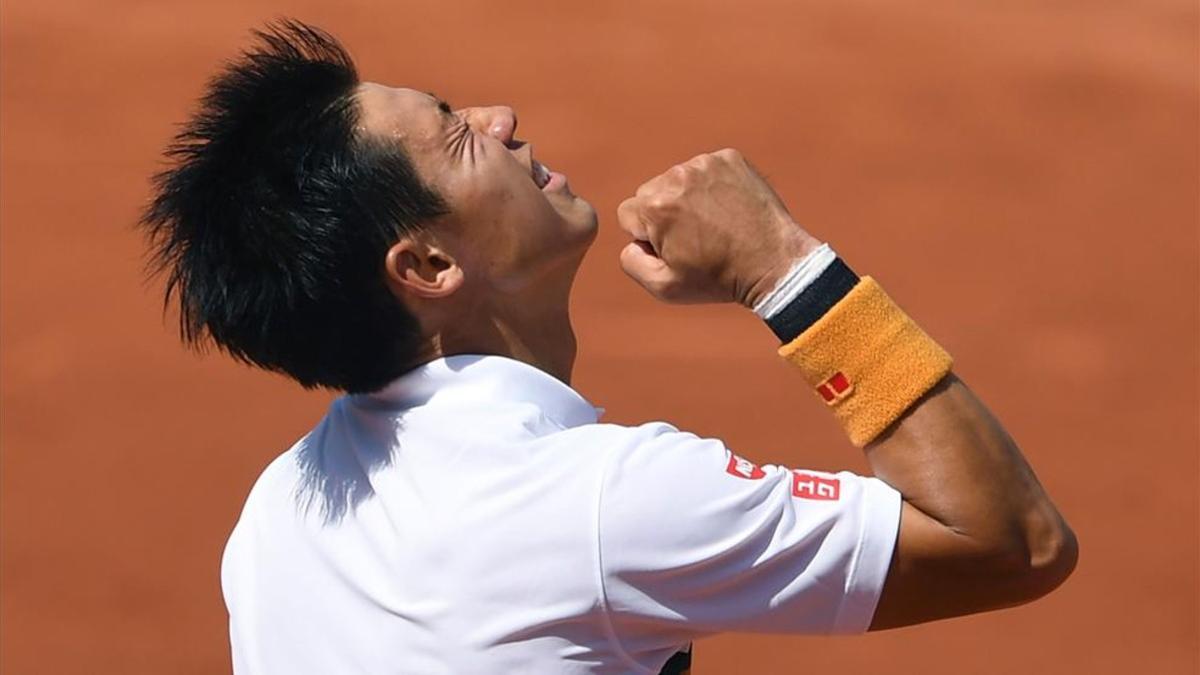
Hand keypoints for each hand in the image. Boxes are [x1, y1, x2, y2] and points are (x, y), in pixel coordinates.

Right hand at [616, 148, 820, 307]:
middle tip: (696, 238)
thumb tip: (632, 240)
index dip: (648, 237)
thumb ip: (631, 261)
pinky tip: (728, 210)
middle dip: (664, 214)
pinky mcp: (729, 158)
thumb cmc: (718, 279)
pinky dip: (711, 187)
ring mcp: (705, 164)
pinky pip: (704, 170)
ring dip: (688, 199)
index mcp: (655, 207)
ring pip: (677, 180)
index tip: (676, 249)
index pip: (628, 214)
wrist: (774, 263)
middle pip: (650, 193)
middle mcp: (677, 176)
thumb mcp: (663, 287)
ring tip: (715, 224)